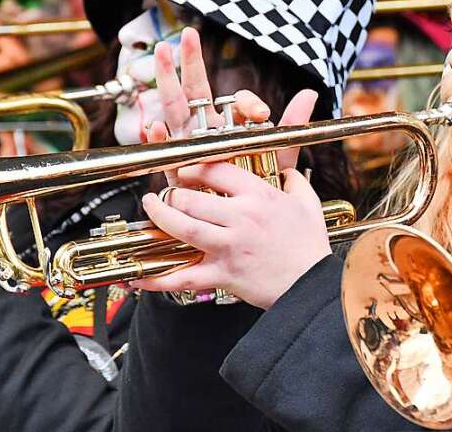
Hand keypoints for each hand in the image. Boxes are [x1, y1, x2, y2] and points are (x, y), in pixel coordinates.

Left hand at [132, 163, 331, 308]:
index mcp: (259, 196)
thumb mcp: (307, 204)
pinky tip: (140, 275)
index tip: (185, 169)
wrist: (311, 286)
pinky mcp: (222, 275)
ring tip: (152, 208)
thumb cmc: (310, 245)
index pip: (216, 169)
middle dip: (172, 194)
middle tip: (167, 194)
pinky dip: (157, 278)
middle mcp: (240, 218)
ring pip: (182, 227)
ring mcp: (228, 247)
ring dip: (160, 217)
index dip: (194, 166)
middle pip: (191, 197)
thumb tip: (287, 171)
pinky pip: (183, 277)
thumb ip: (294, 181)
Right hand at [147, 26, 317, 175]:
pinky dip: (158, 135)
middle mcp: (205, 130)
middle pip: (196, 90)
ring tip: (162, 52)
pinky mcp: (176, 169)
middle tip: (188, 34)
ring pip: (174, 108)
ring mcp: (188, 145)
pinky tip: (156, 122)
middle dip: (190, 62)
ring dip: (166, 81)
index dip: (248, 102)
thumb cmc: (256, 186)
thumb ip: (291, 125)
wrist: (244, 222)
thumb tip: (309, 93)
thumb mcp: (278, 154)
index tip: (262, 115)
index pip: (236, 101)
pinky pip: (164, 148)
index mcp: (229, 125)